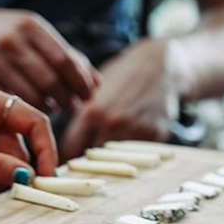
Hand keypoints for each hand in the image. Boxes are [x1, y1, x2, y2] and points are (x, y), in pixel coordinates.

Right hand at [0, 4, 99, 110]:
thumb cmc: (9, 34)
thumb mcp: (36, 34)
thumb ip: (67, 56)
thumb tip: (96, 83)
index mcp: (29, 26)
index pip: (65, 61)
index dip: (81, 83)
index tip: (88, 95)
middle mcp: (9, 42)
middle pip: (50, 82)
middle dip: (67, 99)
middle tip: (73, 106)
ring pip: (31, 97)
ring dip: (48, 107)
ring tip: (54, 106)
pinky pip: (10, 103)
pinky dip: (25, 109)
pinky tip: (31, 107)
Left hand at [61, 39, 178, 158]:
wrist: (160, 65)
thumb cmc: (124, 74)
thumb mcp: (94, 89)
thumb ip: (80, 114)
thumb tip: (62, 138)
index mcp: (93, 112)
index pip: (71, 149)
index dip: (67, 155)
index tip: (67, 159)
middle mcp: (113, 124)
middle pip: (92, 158)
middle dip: (89, 158)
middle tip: (90, 153)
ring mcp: (136, 131)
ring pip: (115, 158)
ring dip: (112, 155)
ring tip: (115, 139)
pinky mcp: (156, 136)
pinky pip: (137, 153)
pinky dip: (133, 148)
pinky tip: (134, 133)